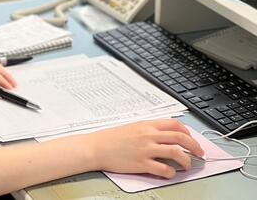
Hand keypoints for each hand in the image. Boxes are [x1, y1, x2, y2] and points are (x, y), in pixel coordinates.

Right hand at [88, 119, 204, 178]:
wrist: (97, 147)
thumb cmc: (112, 138)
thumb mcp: (133, 127)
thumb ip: (149, 130)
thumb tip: (166, 136)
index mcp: (147, 125)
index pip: (175, 124)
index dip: (188, 132)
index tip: (191, 139)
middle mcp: (148, 136)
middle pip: (180, 137)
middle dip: (194, 146)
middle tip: (199, 153)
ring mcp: (146, 150)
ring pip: (176, 153)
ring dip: (186, 160)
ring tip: (187, 165)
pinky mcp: (142, 163)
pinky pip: (164, 169)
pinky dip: (171, 172)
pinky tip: (170, 173)